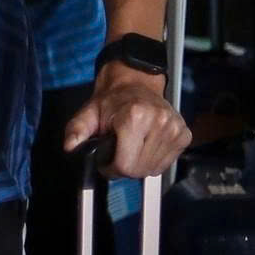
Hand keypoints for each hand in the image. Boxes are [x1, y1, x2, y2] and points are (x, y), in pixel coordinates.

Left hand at [65, 63, 190, 180]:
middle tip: (117, 154)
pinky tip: (144, 148)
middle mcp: (159, 123)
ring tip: (130, 149)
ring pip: (153, 170)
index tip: (105, 162)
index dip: (111, 168)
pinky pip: (166, 164)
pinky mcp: (184, 135)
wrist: (136, 84)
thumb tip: (70, 147)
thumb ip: (76, 130)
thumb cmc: (112, 101)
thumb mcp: (88, 112)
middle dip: (124, 168)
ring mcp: (175, 129)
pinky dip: (152, 162)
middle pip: (139, 170)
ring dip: (139, 166)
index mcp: (135, 117)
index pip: (126, 164)